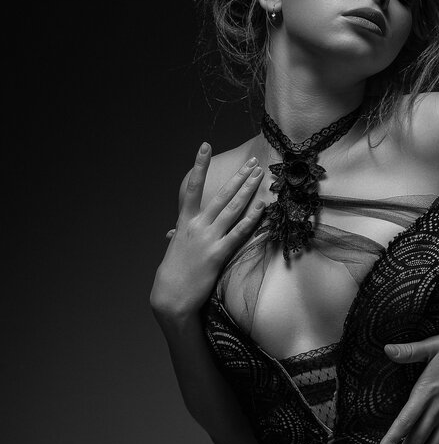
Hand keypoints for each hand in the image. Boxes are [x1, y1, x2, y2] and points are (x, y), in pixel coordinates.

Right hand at [150, 143, 265, 316]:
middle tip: (253, 162)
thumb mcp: (176, 248)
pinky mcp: (218, 254)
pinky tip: (262, 207)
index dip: (198, 165)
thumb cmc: (174, 273)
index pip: (192, 187)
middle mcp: (196, 226)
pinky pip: (239, 232)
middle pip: (222, 195)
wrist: (171, 296)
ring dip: (248, 190)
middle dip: (239, 177)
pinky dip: (252, 219)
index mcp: (184, 221)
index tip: (204, 146)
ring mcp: (208, 239)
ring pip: (232, 208)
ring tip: (260, 176)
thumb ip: (180, 234)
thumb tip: (174, 231)